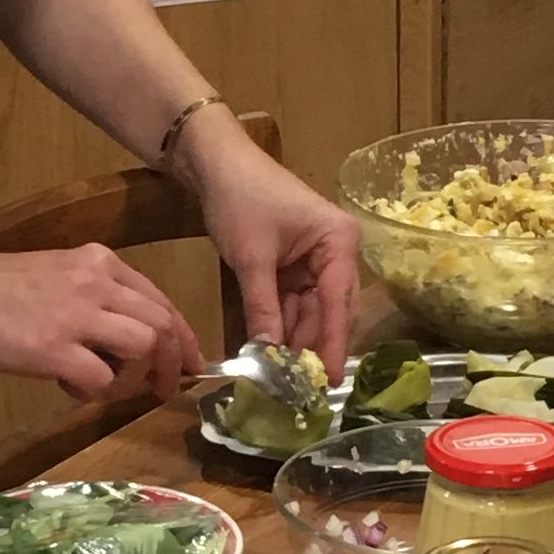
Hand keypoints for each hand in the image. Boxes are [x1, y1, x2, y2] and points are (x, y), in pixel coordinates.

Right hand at [0, 240, 199, 405]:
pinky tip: (71, 387)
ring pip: (145, 346)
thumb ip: (91, 298)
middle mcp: (97, 283)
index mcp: (99, 263)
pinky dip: (95, 391)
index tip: (189, 362)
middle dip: (175, 363)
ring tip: (118, 389)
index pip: (161, 301)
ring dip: (140, 377)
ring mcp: (76, 316)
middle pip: (163, 325)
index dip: (183, 336)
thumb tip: (118, 342)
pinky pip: (101, 379)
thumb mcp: (56, 275)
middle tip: (167, 389)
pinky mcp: (53, 348)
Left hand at [186, 126, 360, 374]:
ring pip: (312, 312)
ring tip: (281, 378)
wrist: (214, 164)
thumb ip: (264, 309)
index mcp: (339, 242)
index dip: (334, 344)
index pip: (339, 302)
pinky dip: (282, 326)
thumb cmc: (240, 199)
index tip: (330, 381)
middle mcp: (337, 252)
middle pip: (331, 311)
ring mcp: (318, 260)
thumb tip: (269, 356)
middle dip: (313, 347)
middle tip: (299, 389)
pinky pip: (295, 304)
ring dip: (296, 341)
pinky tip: (271, 352)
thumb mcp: (252, 259)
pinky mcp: (297, 267)